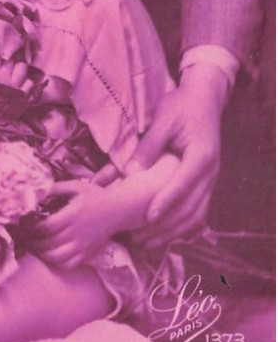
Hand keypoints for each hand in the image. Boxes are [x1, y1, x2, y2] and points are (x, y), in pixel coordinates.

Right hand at [0, 46, 31, 94]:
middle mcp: (5, 76)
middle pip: (11, 57)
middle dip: (8, 54)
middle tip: (4, 55)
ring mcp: (15, 87)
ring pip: (22, 67)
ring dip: (17, 65)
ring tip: (12, 67)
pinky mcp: (23, 98)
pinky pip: (30, 83)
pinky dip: (26, 81)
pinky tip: (20, 82)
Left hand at [30, 180, 123, 268]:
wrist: (118, 210)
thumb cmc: (95, 196)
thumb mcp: (76, 186)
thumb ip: (56, 188)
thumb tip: (37, 191)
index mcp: (72, 215)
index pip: (47, 227)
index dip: (33, 228)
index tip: (25, 225)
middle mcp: (76, 232)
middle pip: (49, 243)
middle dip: (34, 242)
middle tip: (25, 237)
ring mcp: (82, 245)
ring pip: (58, 257)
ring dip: (43, 254)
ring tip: (35, 248)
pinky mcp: (87, 253)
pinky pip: (70, 264)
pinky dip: (57, 263)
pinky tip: (51, 255)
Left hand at [126, 65, 226, 247]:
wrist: (204, 99)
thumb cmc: (181, 106)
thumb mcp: (163, 120)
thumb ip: (149, 146)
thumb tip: (130, 171)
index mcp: (200, 156)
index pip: (183, 185)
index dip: (165, 203)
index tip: (147, 218)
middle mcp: (210, 172)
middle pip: (190, 208)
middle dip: (165, 226)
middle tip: (138, 238)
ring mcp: (211, 179)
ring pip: (196, 215)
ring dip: (173, 232)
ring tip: (147, 242)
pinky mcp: (206, 183)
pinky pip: (199, 211)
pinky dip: (184, 227)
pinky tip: (166, 235)